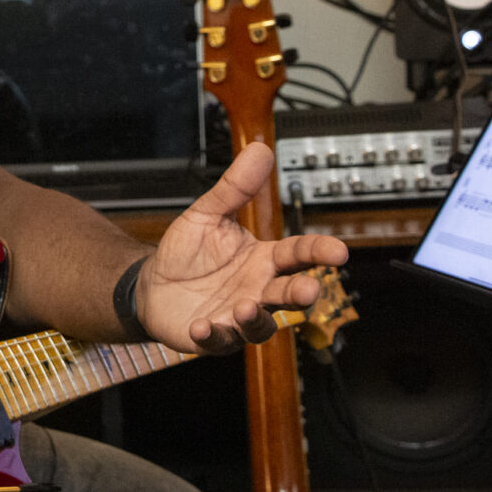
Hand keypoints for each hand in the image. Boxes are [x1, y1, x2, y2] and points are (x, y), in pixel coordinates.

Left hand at [135, 142, 348, 354]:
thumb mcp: (208, 213)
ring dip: (255, 319)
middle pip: (289, 295)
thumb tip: (259, 150)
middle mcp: (257, 290)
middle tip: (308, 290)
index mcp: (263, 260)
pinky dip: (213, 335)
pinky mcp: (213, 336)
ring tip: (244, 306)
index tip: (338, 251)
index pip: (298, 254)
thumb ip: (235, 187)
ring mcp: (237, 316)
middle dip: (302, 294)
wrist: (153, 284)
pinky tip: (202, 325)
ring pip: (261, 326)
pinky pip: (218, 341)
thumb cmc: (187, 251)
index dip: (319, 252)